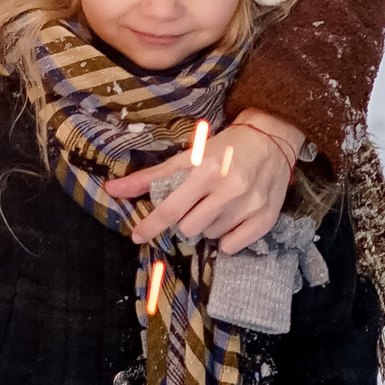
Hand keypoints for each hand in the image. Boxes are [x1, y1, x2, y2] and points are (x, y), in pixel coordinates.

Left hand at [109, 107, 297, 257]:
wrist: (273, 137)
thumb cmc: (227, 146)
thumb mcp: (190, 155)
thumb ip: (152, 177)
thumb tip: (112, 189)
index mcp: (208, 170)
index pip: (172, 208)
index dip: (151, 225)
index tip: (137, 235)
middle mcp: (230, 189)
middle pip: (189, 228)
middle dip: (187, 219)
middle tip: (198, 203)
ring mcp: (250, 205)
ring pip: (211, 236)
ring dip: (209, 225)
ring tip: (220, 204)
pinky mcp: (266, 218)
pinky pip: (233, 246)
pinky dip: (228, 237)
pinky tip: (233, 217)